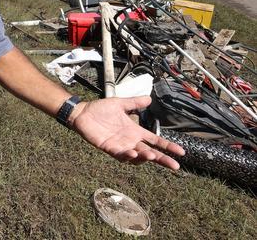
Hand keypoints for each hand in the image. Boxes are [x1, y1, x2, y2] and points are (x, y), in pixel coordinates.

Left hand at [70, 96, 184, 169]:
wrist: (83, 112)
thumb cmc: (100, 109)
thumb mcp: (121, 104)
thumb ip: (134, 103)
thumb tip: (150, 98)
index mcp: (135, 131)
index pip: (155, 141)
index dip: (168, 146)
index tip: (181, 152)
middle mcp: (130, 141)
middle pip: (150, 153)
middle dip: (162, 159)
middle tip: (175, 166)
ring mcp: (121, 146)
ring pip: (137, 156)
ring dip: (145, 157)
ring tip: (152, 155)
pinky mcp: (109, 148)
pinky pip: (120, 155)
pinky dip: (128, 155)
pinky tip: (134, 152)